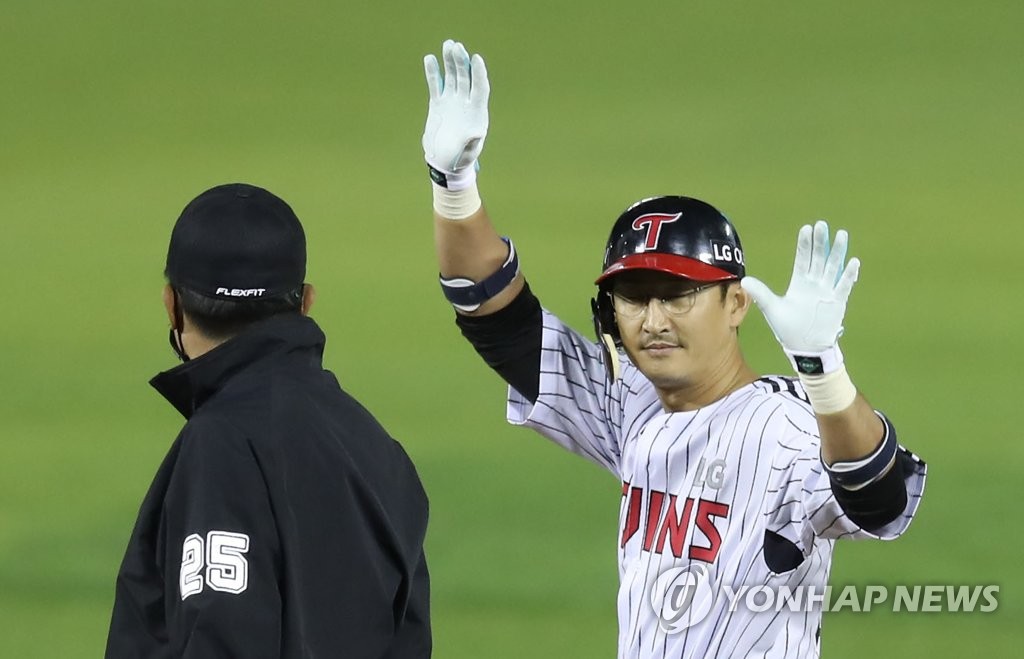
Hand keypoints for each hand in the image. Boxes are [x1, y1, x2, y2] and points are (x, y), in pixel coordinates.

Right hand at [422, 40, 489, 186]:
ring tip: (448, 45)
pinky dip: (433, 72)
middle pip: (465, 78)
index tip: (476, 58)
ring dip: (450, 61)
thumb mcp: (469, 153)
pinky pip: (435, 85)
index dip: (479, 73)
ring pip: (452, 77)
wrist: (445, 163)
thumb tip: (476, 133)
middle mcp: (466, 104)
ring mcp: (452, 102)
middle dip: (461, 62)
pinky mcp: (438, 104)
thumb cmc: (460, 159)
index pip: (480, 88)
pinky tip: (430, 58)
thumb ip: (473, 143)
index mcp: (477, 112)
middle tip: (456, 46)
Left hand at [742, 220, 859, 353]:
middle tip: (822, 225)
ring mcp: (827, 291)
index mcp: (799, 283)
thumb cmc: (789, 328)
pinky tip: (853, 261)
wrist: (806, 347)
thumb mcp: (772, 309)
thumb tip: (743, 280)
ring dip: (837, 252)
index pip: (802, 259)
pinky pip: (844, 286)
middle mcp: (815, 283)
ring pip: (833, 267)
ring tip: (841, 234)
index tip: (807, 228)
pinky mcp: (837, 302)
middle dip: (820, 242)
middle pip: (818, 258)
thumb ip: (761, 293)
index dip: (804, 244)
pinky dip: (849, 274)